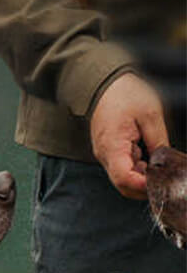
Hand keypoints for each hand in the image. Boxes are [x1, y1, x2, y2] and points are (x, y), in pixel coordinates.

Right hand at [89, 73, 168, 198]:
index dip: (144, 185)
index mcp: (113, 147)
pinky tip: (151, 160)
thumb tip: (166, 164)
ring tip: (161, 168)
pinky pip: (123, 169)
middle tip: (167, 181)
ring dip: (143, 178)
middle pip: (123, 185)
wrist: (106, 84)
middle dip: (145, 187)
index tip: (163, 183)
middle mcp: (105, 156)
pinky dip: (138, 170)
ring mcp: (106, 156)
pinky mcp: (109, 153)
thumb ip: (159, 141)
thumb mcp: (150, 114)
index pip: (125, 179)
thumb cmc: (126, 95)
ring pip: (124, 180)